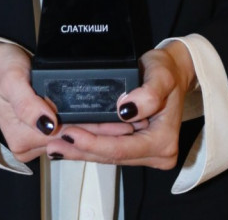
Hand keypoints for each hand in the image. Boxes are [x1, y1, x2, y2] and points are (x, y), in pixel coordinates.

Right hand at [0, 41, 137, 161]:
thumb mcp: (11, 79)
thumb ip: (28, 103)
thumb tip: (48, 123)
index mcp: (24, 137)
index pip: (67, 136)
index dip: (95, 129)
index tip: (120, 122)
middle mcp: (31, 144)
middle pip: (74, 138)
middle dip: (104, 131)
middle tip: (133, 121)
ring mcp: (37, 138)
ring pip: (74, 136)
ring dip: (99, 128)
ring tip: (127, 120)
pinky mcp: (42, 130)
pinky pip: (69, 130)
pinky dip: (87, 123)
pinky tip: (107, 118)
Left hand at [46, 41, 195, 168]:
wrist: (174, 71)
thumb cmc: (167, 71)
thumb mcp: (161, 75)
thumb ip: (148, 94)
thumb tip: (126, 110)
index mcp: (163, 142)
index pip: (121, 148)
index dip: (93, 143)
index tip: (70, 134)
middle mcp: (157, 154)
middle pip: (112, 156)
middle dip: (81, 150)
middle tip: (53, 142)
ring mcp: (147, 153)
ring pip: (108, 155)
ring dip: (81, 151)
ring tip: (54, 145)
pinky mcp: (137, 148)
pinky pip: (111, 148)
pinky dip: (90, 145)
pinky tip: (70, 142)